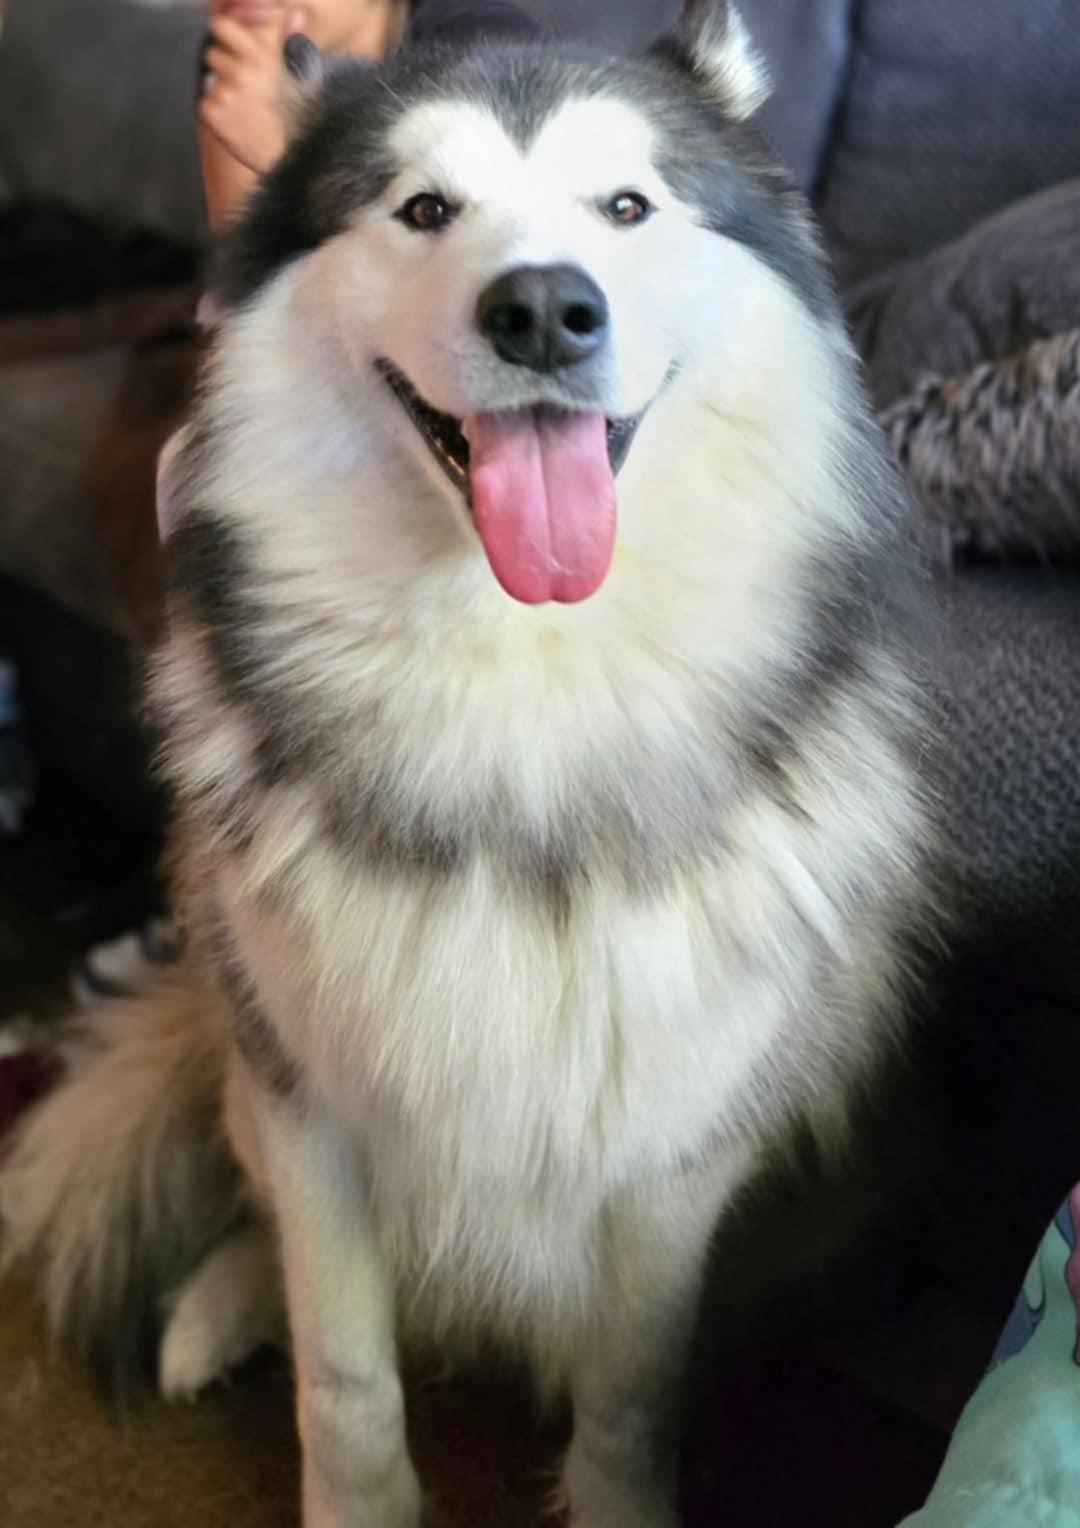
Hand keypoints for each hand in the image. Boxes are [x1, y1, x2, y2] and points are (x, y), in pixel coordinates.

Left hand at [198, 10, 303, 176]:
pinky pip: (205, 101)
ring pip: (209, 77)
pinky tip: (235, 120)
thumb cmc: (291, 113)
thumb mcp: (294, 72)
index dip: (225, 32)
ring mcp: (226, 92)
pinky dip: (216, 111)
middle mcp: (243, 71)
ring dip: (220, 87)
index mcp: (262, 56)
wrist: (283, 155)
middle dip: (221, 59)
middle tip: (238, 79)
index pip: (221, 24)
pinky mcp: (212, 112)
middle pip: (211, 50)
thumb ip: (287, 38)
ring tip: (241, 103)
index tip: (233, 43)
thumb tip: (295, 12)